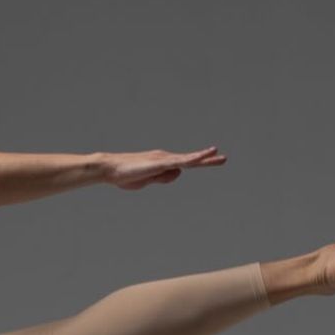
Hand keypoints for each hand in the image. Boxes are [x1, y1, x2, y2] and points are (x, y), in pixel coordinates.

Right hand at [102, 146, 226, 189]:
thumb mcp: (149, 180)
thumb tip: (179, 172)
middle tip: (223, 159)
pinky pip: (177, 161)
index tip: (212, 160)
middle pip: (190, 159)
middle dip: (207, 159)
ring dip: (203, 157)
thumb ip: (164, 177)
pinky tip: (200, 157)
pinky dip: (190, 159)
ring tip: (217, 154)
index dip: (200, 162)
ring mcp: (162, 159)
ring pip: (187, 159)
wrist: (111, 169)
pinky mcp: (158, 162)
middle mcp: (165, 158)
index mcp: (163, 163)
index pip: (185, 163)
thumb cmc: (126, 175)